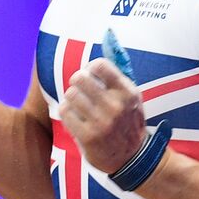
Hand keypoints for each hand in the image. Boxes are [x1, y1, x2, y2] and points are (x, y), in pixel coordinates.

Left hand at [60, 57, 147, 173]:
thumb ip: (116, 74)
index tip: (91, 76)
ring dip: (71, 99)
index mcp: (128, 93)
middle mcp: (116, 107)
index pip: (99, 65)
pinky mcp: (88, 137)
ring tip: (78, 105)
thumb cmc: (127, 122)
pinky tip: (75, 118)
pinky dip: (66, 113)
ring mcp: (102, 123)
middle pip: (79, 78)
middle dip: (76, 82)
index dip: (89, 68)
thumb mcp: (130, 98)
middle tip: (80, 90)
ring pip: (70, 94)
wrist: (133, 159)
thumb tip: (107, 38)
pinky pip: (65, 112)